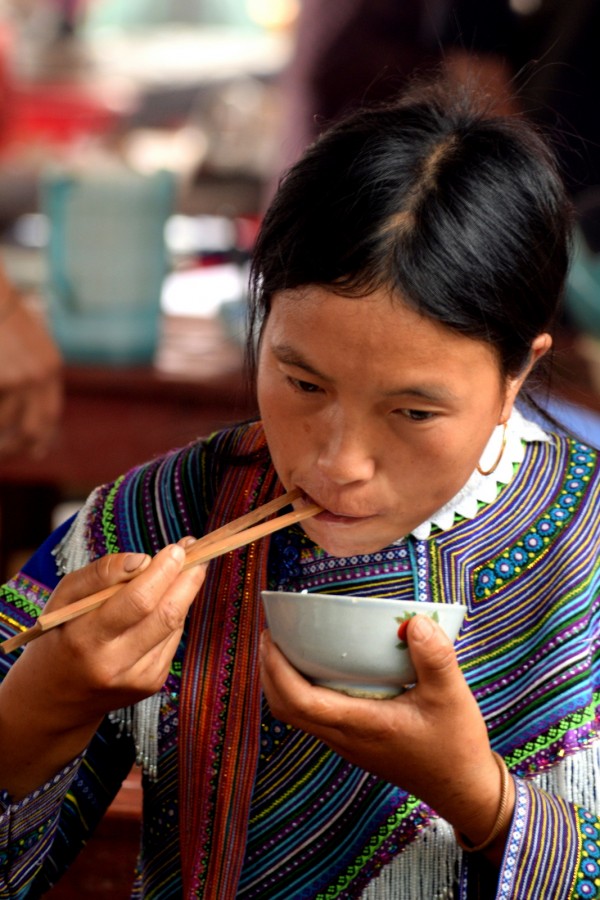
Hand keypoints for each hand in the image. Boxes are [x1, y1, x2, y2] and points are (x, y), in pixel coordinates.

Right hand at [0, 265, 62, 458]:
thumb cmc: (2, 314)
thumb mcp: (27, 340)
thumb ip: (33, 371)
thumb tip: (27, 404)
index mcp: (50, 366)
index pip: (50, 414)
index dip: (43, 437)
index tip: (35, 451)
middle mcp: (40, 375)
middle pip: (32, 428)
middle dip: (16, 446)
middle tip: (3, 452)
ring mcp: (18, 377)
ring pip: (4, 422)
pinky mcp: (1, 380)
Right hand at [0, 543, 204, 798]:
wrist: (56, 699)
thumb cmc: (59, 636)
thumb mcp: (63, 599)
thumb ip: (100, 574)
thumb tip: (143, 559)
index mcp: (85, 639)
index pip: (137, 602)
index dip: (163, 572)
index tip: (177, 548)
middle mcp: (114, 664)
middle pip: (165, 615)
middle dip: (187, 578)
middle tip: (195, 551)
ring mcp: (137, 678)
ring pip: (174, 625)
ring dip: (186, 592)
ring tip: (188, 567)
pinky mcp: (151, 683)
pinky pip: (172, 638)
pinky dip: (174, 613)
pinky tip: (168, 599)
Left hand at [260, 614, 513, 860]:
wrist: (465, 792)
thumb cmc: (456, 747)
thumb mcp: (452, 696)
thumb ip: (435, 658)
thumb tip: (414, 621)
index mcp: (360, 725)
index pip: (299, 701)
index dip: (276, 669)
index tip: (270, 636)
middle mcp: (346, 737)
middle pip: (286, 708)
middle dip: (270, 672)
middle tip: (271, 636)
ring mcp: (349, 744)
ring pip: (297, 717)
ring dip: (282, 684)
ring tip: (286, 649)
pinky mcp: (357, 744)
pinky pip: (315, 718)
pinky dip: (303, 693)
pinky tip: (320, 671)